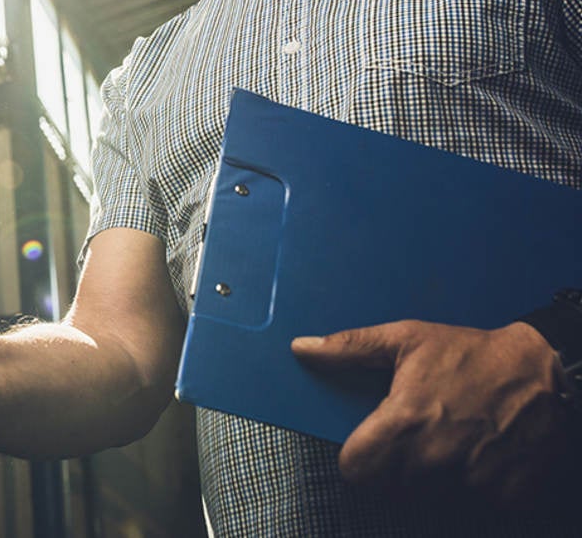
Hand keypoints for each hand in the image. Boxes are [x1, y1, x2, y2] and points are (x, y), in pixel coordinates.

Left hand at [292, 320, 570, 506]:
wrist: (545, 370)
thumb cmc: (468, 353)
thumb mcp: (406, 339)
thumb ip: (350, 348)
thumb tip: (300, 348)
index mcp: (404, 423)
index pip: (355, 471)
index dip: (357, 459)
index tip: (369, 445)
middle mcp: (435, 458)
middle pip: (389, 488)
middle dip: (394, 468)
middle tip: (413, 440)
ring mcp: (472, 482)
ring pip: (428, 499)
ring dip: (431, 480)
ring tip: (447, 444)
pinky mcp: (506, 497)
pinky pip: (471, 506)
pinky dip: (471, 489)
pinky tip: (478, 457)